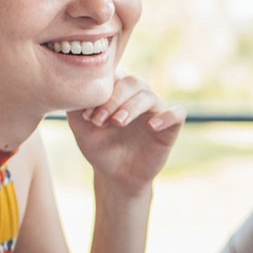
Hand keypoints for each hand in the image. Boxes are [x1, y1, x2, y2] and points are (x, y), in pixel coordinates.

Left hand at [69, 74, 184, 195]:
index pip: (113, 75)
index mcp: (118, 90)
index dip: (101, 91)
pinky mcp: (170, 127)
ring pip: (148, 95)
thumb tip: (75, 88)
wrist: (116, 176)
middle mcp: (138, 95)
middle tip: (99, 120)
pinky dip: (167, 116)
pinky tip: (151, 126)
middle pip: (131, 82)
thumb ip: (75, 107)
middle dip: (113, 100)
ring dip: (131, 107)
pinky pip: (177, 113)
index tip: (86, 115)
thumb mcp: (81, 129)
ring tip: (117, 123)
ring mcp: (155, 109)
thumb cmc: (100, 148)